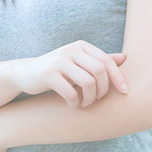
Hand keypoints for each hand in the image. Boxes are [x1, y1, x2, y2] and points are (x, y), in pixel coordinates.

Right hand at [11, 40, 127, 108]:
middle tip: (96, 100)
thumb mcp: (79, 62)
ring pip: (88, 83)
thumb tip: (125, 58)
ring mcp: (59, 61)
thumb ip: (99, 60)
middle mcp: (71, 50)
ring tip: (85, 103)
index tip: (125, 93)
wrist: (26, 73)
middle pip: (100, 72)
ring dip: (90, 99)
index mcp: (81, 46)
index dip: (118, 78)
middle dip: (103, 91)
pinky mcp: (49, 75)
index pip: (107, 61)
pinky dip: (75, 103)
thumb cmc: (58, 69)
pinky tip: (72, 105)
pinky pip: (71, 93)